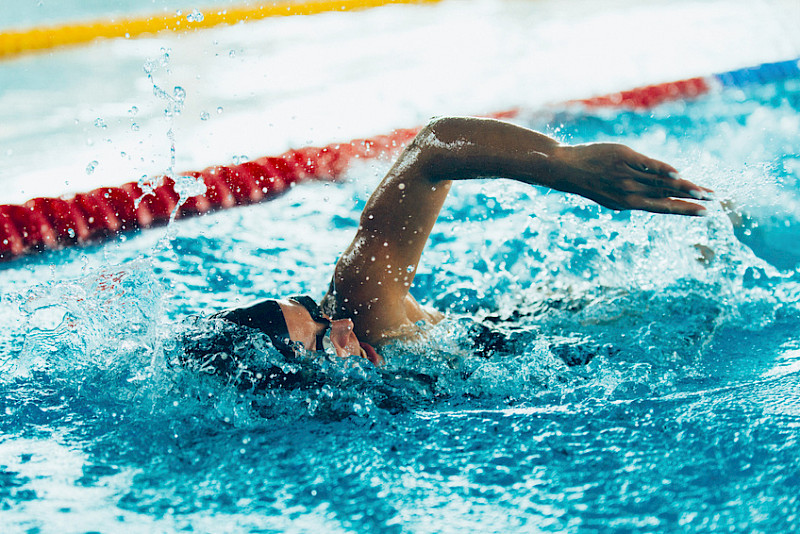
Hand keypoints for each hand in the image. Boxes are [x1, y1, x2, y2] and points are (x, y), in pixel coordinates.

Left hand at [551, 143, 711, 215]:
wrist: (567, 169)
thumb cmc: (592, 181)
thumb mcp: (612, 195)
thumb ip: (634, 197)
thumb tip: (657, 199)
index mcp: (628, 203)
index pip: (662, 207)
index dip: (684, 210)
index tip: (703, 213)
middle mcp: (629, 192)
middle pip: (667, 195)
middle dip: (692, 198)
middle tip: (713, 200)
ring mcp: (627, 175)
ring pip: (661, 182)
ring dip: (685, 186)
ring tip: (704, 190)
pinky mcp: (624, 158)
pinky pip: (648, 166)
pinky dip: (663, 170)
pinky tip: (678, 174)